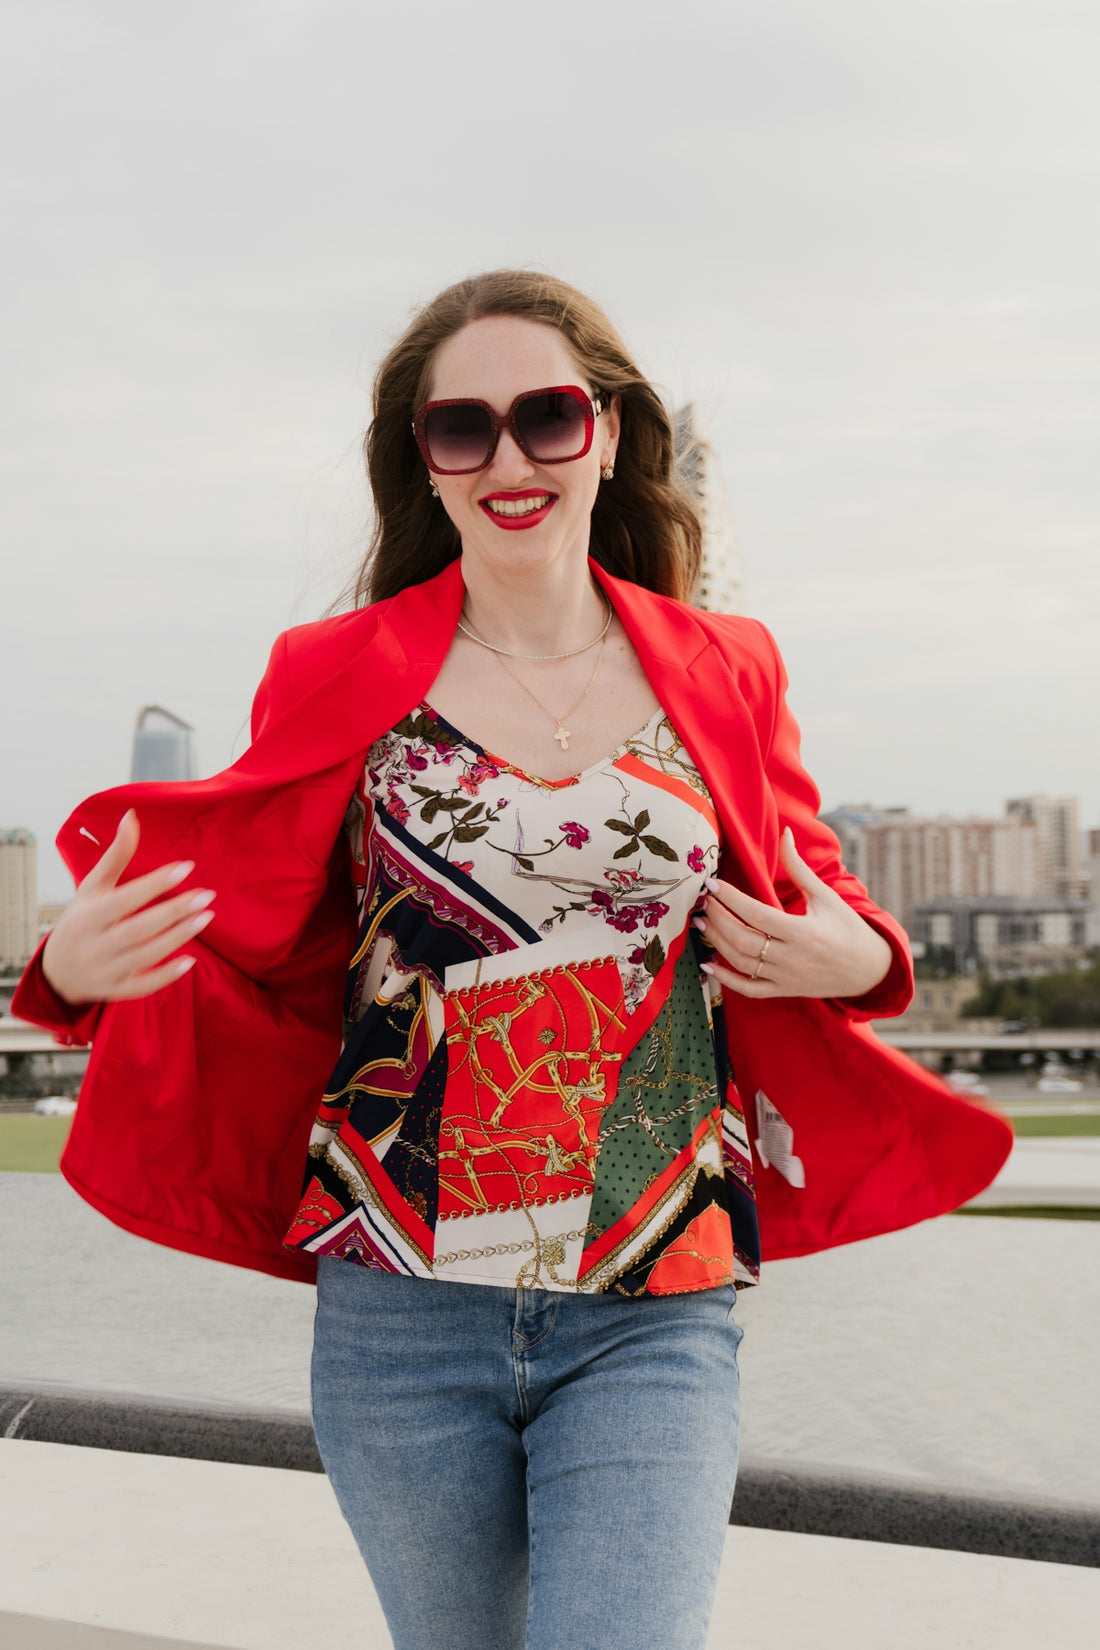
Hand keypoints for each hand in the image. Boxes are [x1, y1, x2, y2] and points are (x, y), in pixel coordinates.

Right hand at [41, 810, 214, 1005]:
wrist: (56, 972)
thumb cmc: (81, 919)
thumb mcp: (92, 887)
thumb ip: (116, 856)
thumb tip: (131, 816)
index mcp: (87, 917)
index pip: (125, 899)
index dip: (155, 884)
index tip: (186, 867)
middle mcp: (94, 946)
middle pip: (139, 929)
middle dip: (175, 912)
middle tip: (207, 895)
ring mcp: (105, 971)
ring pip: (146, 956)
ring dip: (179, 937)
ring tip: (206, 917)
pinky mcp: (116, 991)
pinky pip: (144, 987)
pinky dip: (167, 975)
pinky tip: (191, 960)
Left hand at [694, 828, 893, 1000]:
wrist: (868, 969)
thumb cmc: (847, 928)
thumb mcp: (826, 896)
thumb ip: (799, 868)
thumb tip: (786, 833)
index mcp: (802, 932)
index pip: (756, 914)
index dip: (730, 899)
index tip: (712, 885)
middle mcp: (791, 957)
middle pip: (742, 939)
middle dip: (718, 919)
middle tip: (703, 902)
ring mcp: (785, 977)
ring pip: (741, 962)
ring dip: (716, 942)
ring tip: (701, 923)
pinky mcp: (783, 990)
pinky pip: (749, 988)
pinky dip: (725, 979)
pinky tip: (707, 964)